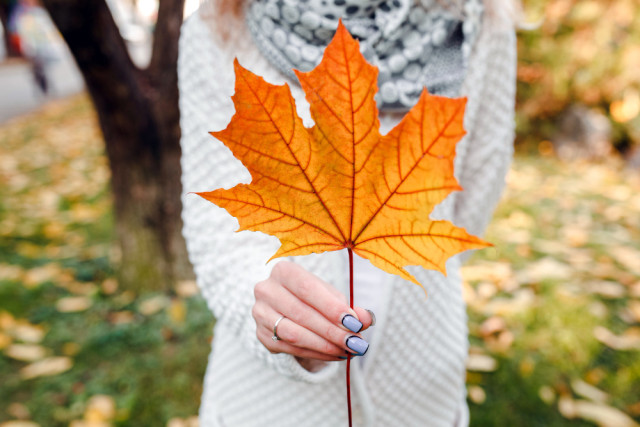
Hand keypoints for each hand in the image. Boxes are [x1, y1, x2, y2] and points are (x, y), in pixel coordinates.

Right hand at [252, 261, 373, 370]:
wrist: (284, 307)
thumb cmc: (312, 297)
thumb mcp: (331, 296)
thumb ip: (349, 307)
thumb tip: (366, 319)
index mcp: (284, 271)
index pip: (307, 289)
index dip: (331, 307)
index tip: (354, 323)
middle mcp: (266, 290)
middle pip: (301, 313)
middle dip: (332, 331)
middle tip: (356, 343)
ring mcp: (260, 313)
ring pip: (293, 333)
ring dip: (324, 345)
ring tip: (347, 351)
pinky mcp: (261, 335)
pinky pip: (290, 348)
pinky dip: (315, 354)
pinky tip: (334, 355)